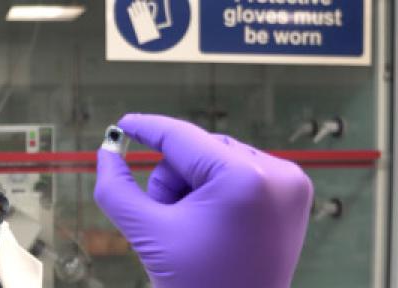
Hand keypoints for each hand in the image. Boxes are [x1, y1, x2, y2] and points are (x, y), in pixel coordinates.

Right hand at [94, 114, 312, 287]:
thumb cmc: (198, 287)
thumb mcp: (149, 234)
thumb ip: (117, 190)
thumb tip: (104, 154)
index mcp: (244, 180)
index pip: (182, 138)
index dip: (147, 129)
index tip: (122, 124)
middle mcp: (277, 174)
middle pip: (199, 151)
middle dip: (174, 181)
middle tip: (167, 219)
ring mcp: (291, 185)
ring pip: (218, 161)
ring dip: (193, 188)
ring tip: (192, 229)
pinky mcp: (294, 196)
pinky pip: (241, 175)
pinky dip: (217, 193)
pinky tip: (214, 227)